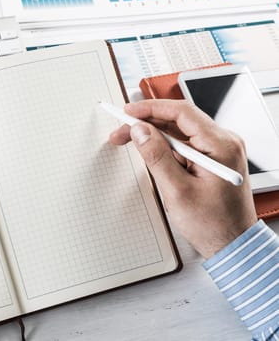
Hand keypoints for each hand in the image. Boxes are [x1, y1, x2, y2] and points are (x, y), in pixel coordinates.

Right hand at [109, 100, 256, 258]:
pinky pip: (183, 145)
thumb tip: (141, 131)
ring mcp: (218, 150)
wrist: (231, 244)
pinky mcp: (211, 159)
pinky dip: (163, 146)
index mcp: (220, 145)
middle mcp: (223, 142)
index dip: (150, 109)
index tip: (128, 112)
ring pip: (179, 132)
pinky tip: (147, 150)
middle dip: (146, 122)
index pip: (182, 113)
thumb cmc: (212, 224)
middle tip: (121, 132)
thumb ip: (157, 157)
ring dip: (152, 134)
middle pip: (178, 120)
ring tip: (127, 140)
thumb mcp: (177, 190)